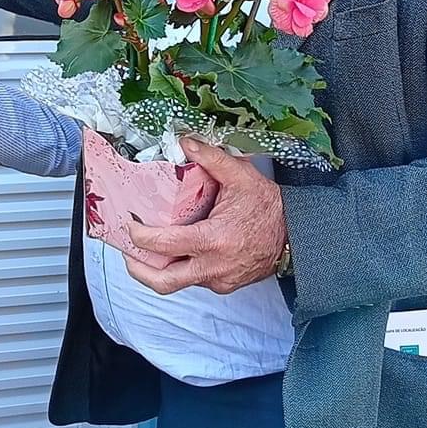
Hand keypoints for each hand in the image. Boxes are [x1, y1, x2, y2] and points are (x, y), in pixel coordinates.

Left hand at [123, 137, 284, 295]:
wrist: (298, 235)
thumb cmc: (270, 208)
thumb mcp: (242, 177)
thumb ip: (211, 158)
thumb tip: (185, 142)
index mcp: (214, 241)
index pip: (164, 245)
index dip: (140, 236)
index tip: (130, 224)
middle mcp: (214, 267)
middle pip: (163, 282)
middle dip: (138, 269)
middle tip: (128, 252)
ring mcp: (219, 280)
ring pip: (178, 283)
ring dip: (160, 269)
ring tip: (147, 250)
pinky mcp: (225, 285)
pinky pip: (195, 280)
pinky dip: (182, 267)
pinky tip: (177, 251)